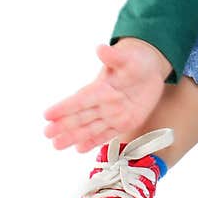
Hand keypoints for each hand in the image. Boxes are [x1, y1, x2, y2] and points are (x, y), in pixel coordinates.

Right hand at [43, 38, 170, 151]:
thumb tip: (101, 48)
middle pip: (81, 116)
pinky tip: (79, 149)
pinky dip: (94, 142)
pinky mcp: (124, 122)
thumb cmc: (135, 61)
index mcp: (101, 87)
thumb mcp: (127, 58)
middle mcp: (103, 103)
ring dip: (74, 136)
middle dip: (64, 125)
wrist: (150, 70)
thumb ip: (114, 57)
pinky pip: (107, 134)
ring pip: (90, 128)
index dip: (64, 107)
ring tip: (56, 145)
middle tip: (47, 133)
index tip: (47, 114)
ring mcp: (113, 114)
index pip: (80, 99)